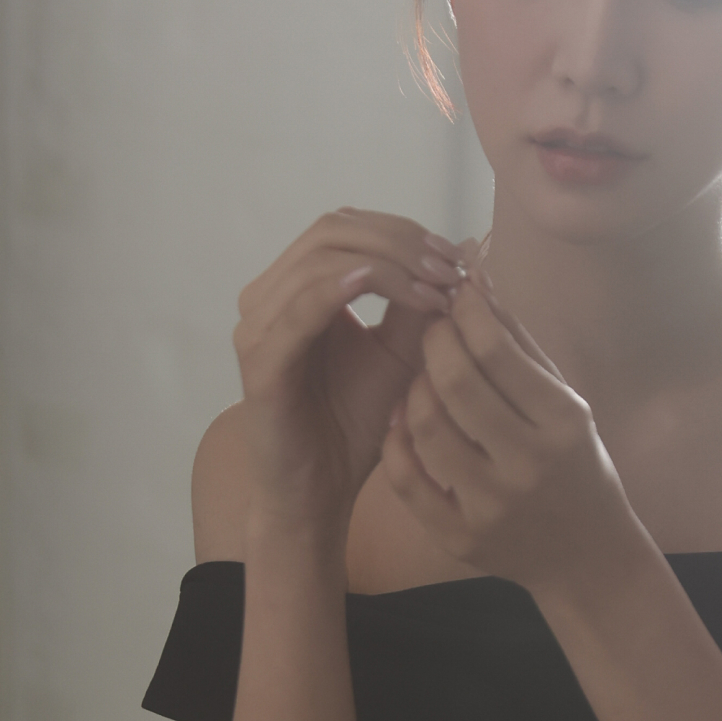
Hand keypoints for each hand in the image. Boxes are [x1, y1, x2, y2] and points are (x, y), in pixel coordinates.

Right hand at [233, 208, 465, 542]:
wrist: (319, 492)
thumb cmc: (355, 426)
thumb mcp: (399, 354)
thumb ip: (417, 303)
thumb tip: (463, 252)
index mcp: (297, 289)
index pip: (347, 228)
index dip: (404, 232)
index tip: (457, 259)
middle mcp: (269, 298)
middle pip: (332, 231)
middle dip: (399, 243)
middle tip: (450, 270)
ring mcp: (258, 328)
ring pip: (318, 262)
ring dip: (385, 265)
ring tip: (433, 288)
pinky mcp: (259, 363)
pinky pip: (298, 310)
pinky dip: (339, 289)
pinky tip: (376, 286)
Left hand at [381, 257, 636, 598]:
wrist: (585, 556)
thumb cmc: (574, 464)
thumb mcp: (562, 401)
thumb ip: (518, 342)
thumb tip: (475, 274)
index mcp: (562, 423)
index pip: (496, 350)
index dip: (464, 312)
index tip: (455, 298)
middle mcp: (528, 466)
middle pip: (455, 382)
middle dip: (433, 341)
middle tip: (432, 330)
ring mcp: (491, 506)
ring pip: (425, 425)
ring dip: (413, 386)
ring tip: (422, 374)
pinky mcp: (459, 538)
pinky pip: (406, 478)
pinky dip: (396, 440)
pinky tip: (404, 419)